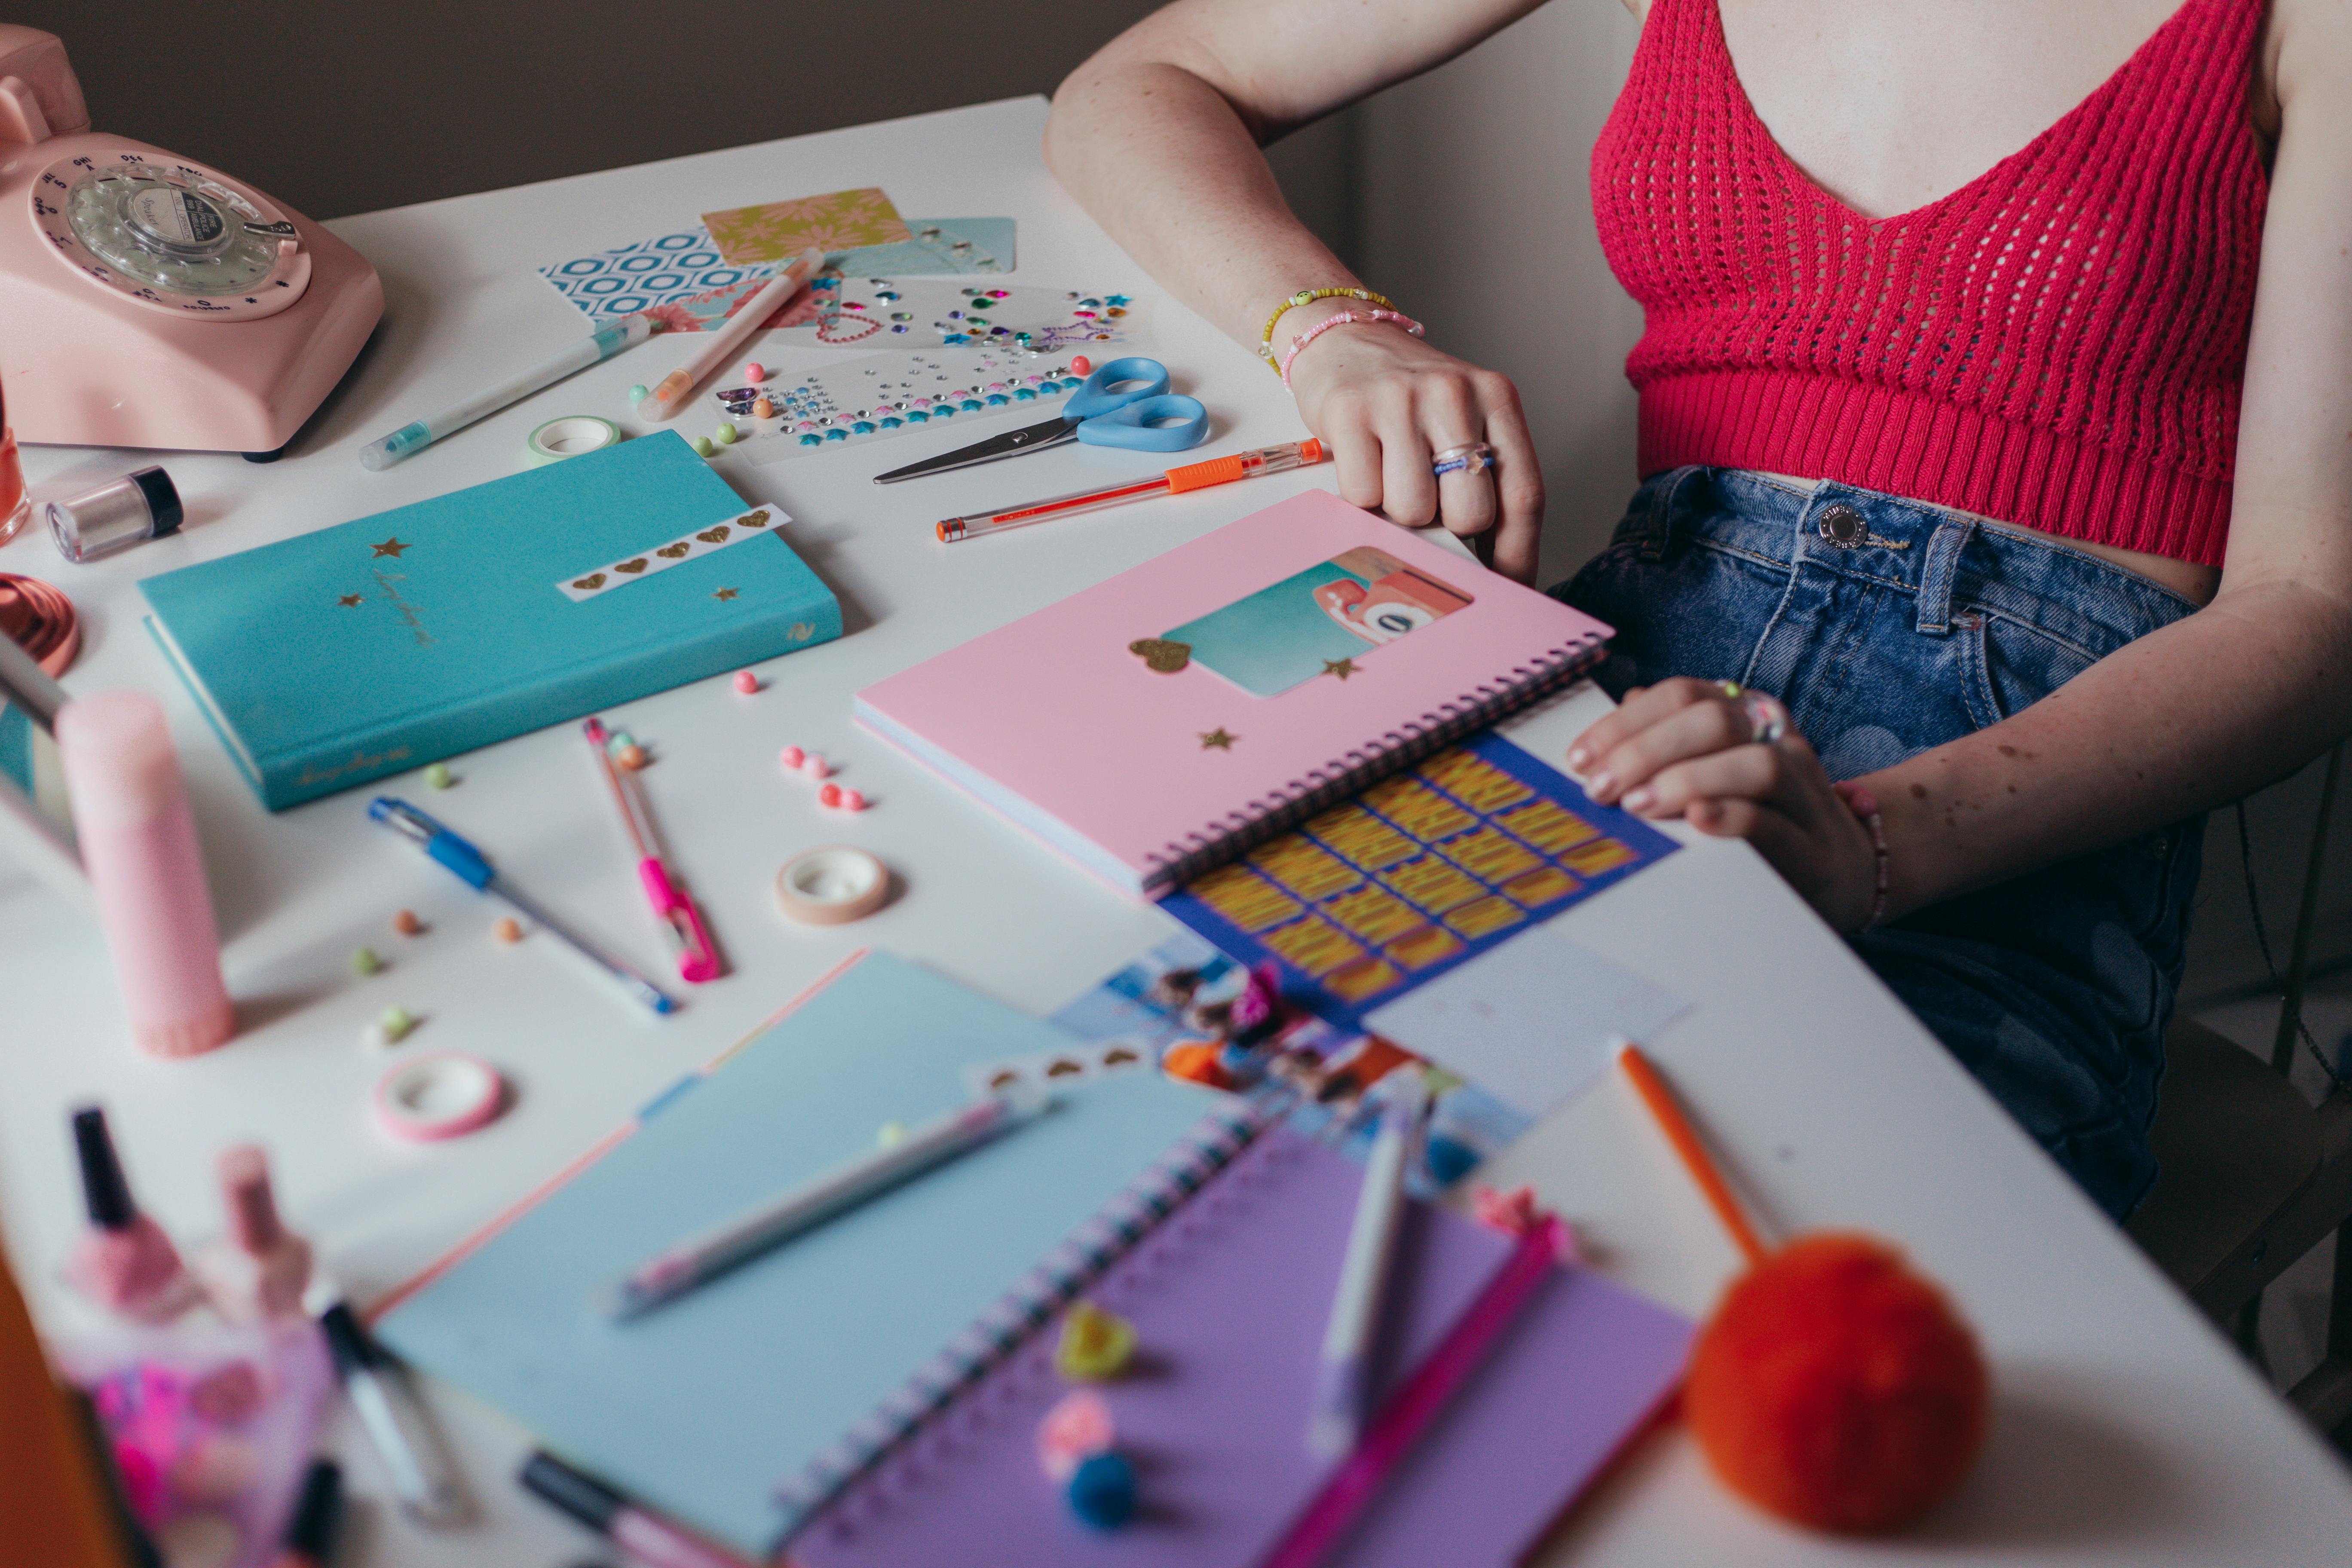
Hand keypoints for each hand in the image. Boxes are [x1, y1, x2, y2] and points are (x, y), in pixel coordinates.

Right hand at [1281, 325, 1543, 582]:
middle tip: (1429, 509)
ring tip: (1392, 478)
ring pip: (1413, 510)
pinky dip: (1361, 499)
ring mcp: (1400, 399)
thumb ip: (1485, 478)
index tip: (1505, 588)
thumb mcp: (1464, 421)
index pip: (1523, 494)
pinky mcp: (1350, 410)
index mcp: (1496, 398)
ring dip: (1399, 514)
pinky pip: (1362, 496)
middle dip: (1448, 530)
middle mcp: (1455, 393)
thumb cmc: (1410, 398)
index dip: (1517, 553)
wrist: (1344, 340)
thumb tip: (1489, 569)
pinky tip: (1363, 465)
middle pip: (1470, 512)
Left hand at [1568, 678, 1883, 932]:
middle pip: (1714, 722)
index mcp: (1747, 714)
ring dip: (1688, 780)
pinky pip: (1775, 821)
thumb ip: (1668, 741)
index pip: (1683, 695)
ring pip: (1755, 765)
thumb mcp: (1712, 768)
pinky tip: (1696, 821)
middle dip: (1646, 751)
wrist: (1844, 871)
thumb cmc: (1760, 816)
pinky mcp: (1813, 848)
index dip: (1625, 723)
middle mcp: (1779, 741)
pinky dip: (1733, 817)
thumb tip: (1617, 709)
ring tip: (1638, 806)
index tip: (1580, 759)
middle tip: (1600, 788)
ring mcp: (1805, 792)